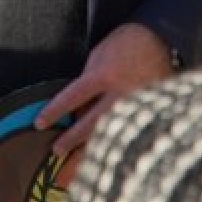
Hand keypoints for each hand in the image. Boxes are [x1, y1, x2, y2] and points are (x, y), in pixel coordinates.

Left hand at [33, 23, 174, 159]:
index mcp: (104, 75)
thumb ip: (88, 82)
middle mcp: (120, 93)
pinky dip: (117, 145)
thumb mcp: (98, 56)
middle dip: (72, 139)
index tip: (40, 124)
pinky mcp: (152, 110)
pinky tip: (108, 157)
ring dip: (93, 150)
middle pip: (92, 123)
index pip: (73, 97)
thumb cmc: (125, 44)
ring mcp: (138, 105)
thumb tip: (78, 107)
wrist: (161, 38)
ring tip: (78, 163)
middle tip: (56, 151)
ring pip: (112, 133)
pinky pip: (130, 131)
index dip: (55, 111)